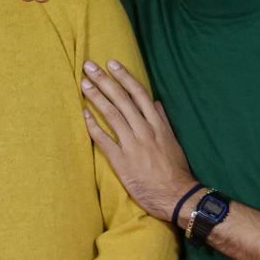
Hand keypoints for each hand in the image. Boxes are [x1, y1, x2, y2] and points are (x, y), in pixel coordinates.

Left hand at [80, 59, 200, 224]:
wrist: (177, 196)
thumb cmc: (175, 170)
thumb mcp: (173, 141)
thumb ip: (163, 121)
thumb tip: (156, 103)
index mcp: (157, 124)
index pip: (139, 94)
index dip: (124, 77)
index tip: (112, 63)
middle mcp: (144, 130)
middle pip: (121, 99)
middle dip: (104, 80)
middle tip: (89, 65)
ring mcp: (132, 145)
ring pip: (111, 114)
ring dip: (96, 97)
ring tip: (84, 83)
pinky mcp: (121, 161)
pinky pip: (103, 139)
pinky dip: (92, 125)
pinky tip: (83, 113)